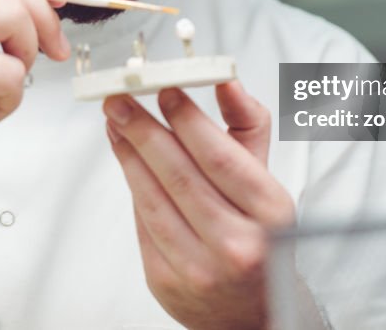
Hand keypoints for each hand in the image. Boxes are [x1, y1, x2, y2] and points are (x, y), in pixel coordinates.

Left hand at [104, 82, 294, 329]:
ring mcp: (199, 267)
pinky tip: (125, 159)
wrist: (249, 312)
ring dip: (129, 155)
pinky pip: (142, 222)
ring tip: (116, 124)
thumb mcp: (265, 182)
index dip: (189, 121)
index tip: (165, 91)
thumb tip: (226, 80)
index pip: (221, 158)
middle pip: (181, 175)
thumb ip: (247, 126)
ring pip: (153, 198)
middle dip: (145, 131)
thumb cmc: (259, 238)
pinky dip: (132, 186)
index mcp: (269, 215)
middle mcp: (237, 244)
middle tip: (121, 101)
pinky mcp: (164, 280)